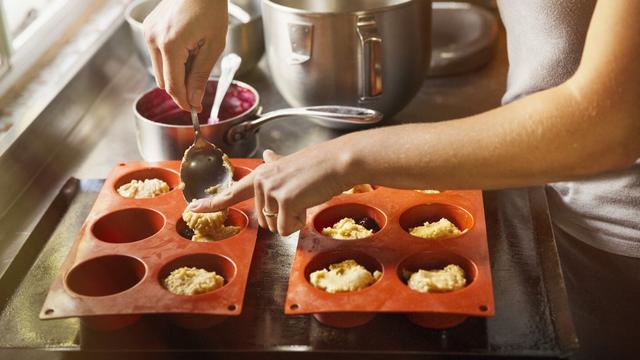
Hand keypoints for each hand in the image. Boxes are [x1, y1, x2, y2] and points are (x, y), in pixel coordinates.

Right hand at [143, 0, 227, 111]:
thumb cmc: (210, 8)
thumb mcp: (213, 45)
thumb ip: (201, 75)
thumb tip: (195, 100)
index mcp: (170, 45)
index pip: (173, 87)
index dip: (185, 102)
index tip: (195, 110)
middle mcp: (154, 40)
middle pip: (163, 82)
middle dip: (181, 89)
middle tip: (200, 87)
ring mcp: (148, 33)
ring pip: (159, 71)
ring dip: (176, 74)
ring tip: (196, 59)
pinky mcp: (148, 29)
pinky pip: (158, 56)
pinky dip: (171, 61)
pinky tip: (188, 50)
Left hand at [187, 143, 356, 235]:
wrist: (335, 162)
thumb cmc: (316, 166)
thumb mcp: (290, 164)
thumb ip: (275, 164)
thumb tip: (269, 154)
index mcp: (260, 175)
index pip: (231, 192)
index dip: (210, 203)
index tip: (192, 208)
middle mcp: (261, 182)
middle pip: (262, 220)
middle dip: (281, 218)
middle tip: (298, 200)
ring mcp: (271, 190)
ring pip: (274, 226)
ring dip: (291, 221)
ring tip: (304, 200)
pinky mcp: (284, 200)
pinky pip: (286, 228)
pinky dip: (298, 223)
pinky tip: (307, 204)